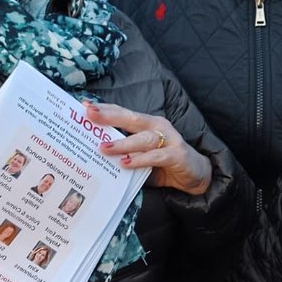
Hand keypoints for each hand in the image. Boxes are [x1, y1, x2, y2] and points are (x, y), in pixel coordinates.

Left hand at [86, 101, 211, 194]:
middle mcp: (157, 127)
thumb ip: (124, 153)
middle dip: (109, 116)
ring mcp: (169, 139)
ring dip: (122, 143)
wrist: (196, 175)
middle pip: (131, 118)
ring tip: (103, 148)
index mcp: (147, 124)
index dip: (105, 109)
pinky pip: (156, 156)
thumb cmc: (164, 164)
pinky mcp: (177, 155)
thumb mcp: (141, 156)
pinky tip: (125, 163)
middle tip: (90, 114)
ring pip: (142, 138)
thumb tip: (94, 154)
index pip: (123, 113)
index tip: (84, 106)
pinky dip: (140, 159)